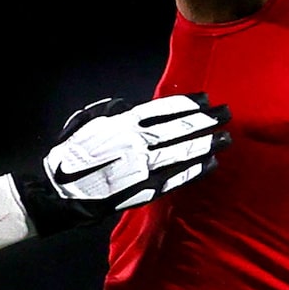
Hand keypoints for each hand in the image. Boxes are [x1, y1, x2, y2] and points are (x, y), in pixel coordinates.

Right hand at [16, 92, 231, 236]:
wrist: (61, 190)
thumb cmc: (72, 154)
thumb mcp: (90, 122)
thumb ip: (115, 113)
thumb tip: (130, 108)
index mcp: (124, 123)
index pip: (165, 109)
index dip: (189, 104)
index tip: (207, 99)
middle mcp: (137, 142)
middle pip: (180, 129)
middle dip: (207, 121)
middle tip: (227, 114)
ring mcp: (143, 167)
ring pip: (183, 152)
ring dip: (207, 144)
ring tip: (226, 138)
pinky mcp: (145, 189)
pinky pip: (176, 178)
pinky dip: (195, 170)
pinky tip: (211, 163)